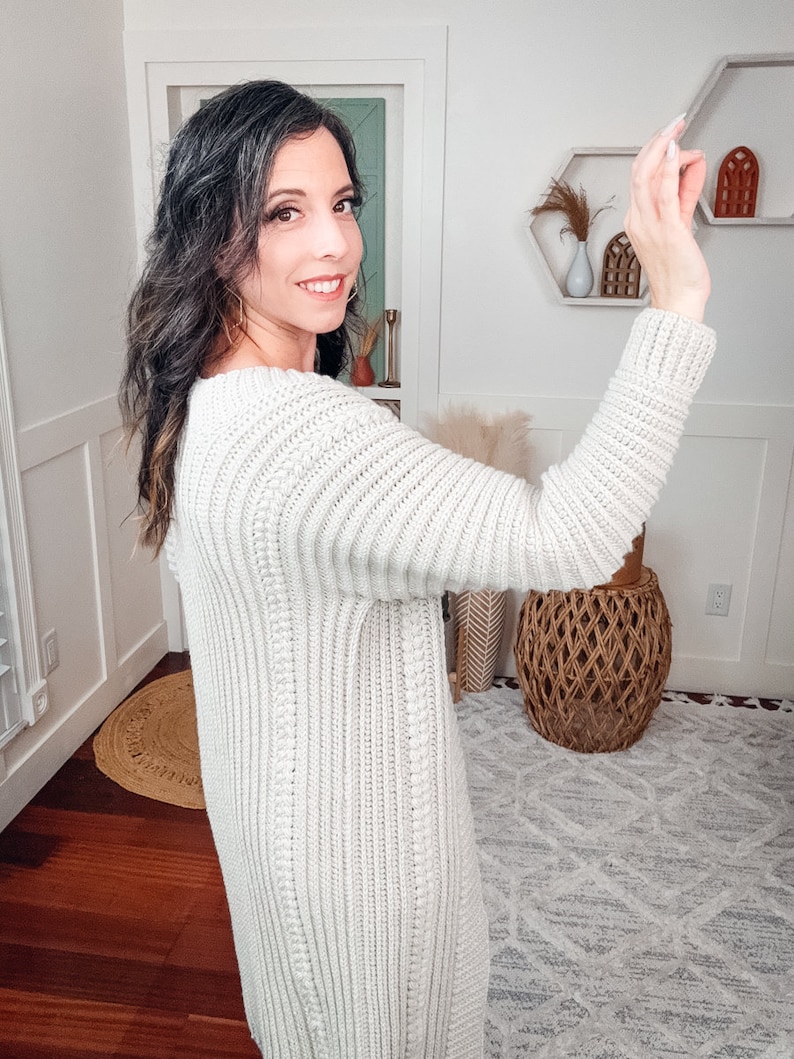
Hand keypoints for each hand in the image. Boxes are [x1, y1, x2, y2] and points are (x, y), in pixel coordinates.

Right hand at [623, 117, 710, 321]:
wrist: (677, 299)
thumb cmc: (677, 271)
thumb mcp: (681, 224)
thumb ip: (685, 193)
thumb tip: (692, 166)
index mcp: (637, 219)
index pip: (642, 176)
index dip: (657, 151)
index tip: (675, 137)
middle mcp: (639, 219)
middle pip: (639, 169)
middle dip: (657, 141)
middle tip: (674, 123)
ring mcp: (650, 224)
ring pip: (646, 176)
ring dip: (662, 147)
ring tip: (675, 129)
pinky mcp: (667, 230)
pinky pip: (664, 193)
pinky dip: (670, 169)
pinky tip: (677, 152)